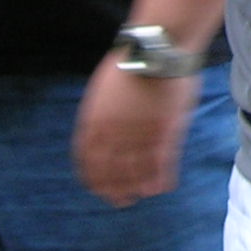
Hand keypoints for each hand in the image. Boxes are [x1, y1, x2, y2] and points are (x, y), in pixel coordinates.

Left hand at [72, 54, 195, 204]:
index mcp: (94, 121)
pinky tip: (162, 187)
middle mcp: (112, 133)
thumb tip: (99, 130)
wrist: (157, 49)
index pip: (87, 160)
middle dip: (113, 190)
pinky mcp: (163, 133)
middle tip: (119, 200)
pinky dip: (161, 179)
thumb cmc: (132, 62)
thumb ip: (100, 114)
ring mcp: (138, 134)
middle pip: (109, 172)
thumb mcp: (103, 89)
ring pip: (135, 173)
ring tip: (140, 196)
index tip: (96, 188)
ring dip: (136, 188)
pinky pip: (161, 165)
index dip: (93, 178)